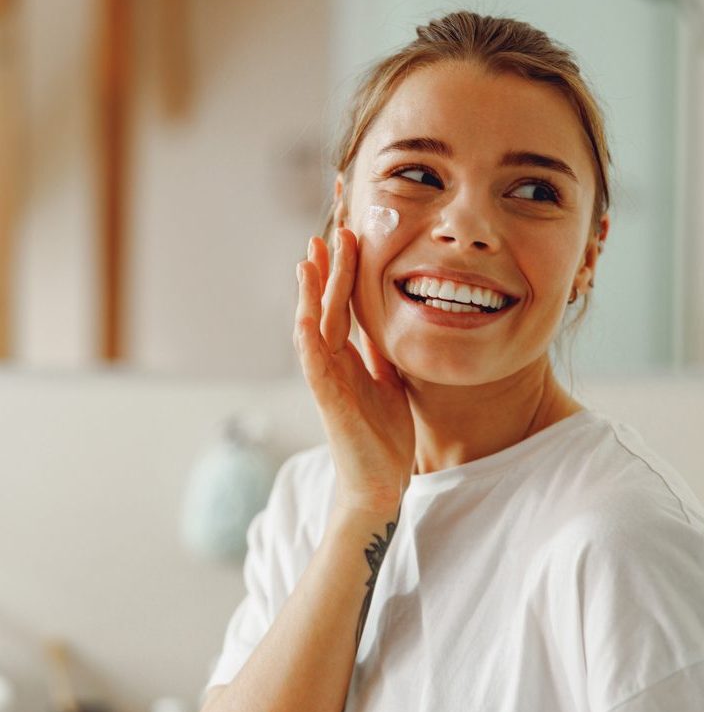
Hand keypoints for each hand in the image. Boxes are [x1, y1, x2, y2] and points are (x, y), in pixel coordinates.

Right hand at [294, 228, 414, 515]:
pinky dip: (308, 339)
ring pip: (315, 327)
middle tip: (332, 230)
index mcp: (350, 357)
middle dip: (329, 268)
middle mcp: (334, 363)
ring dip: (312, 294)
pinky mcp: (328, 401)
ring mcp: (328, 380)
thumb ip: (381, 355)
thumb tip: (385, 328)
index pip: (344, 305)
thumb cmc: (383, 435)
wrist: (381, 481)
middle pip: (328, 306)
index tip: (348, 236)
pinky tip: (305, 315)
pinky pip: (314, 365)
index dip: (344, 272)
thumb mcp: (389, 383)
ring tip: (310, 259)